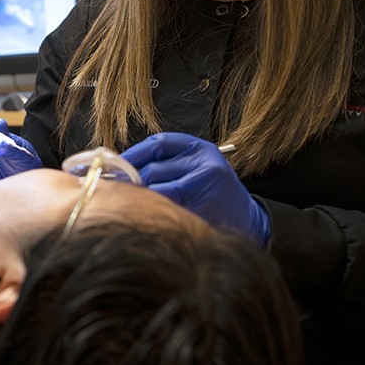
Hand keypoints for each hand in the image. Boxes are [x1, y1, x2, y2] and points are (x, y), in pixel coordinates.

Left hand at [121, 132, 269, 244]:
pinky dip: (152, 210)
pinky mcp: (203, 207)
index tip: (114, 165)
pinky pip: (166, 207)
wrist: (249, 221)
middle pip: (153, 168)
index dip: (134, 154)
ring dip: (139, 198)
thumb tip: (122, 170)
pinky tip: (145, 216)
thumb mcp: (196, 169)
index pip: (159, 143)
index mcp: (201, 148)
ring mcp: (205, 184)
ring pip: (156, 189)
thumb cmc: (213, 195)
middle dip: (132, 181)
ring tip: (128, 205)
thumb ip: (167, 165)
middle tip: (115, 191)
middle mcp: (205, 162)